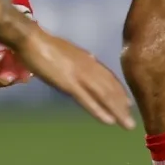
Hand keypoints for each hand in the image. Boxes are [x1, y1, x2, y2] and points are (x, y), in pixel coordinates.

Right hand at [7, 30, 134, 129]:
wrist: (32, 39)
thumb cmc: (45, 44)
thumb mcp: (68, 52)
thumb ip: (79, 61)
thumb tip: (87, 64)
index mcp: (88, 59)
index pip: (109, 77)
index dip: (119, 91)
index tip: (128, 103)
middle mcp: (89, 67)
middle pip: (110, 88)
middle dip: (122, 105)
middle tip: (131, 121)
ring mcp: (80, 75)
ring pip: (104, 95)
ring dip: (117, 111)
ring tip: (126, 125)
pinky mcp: (69, 83)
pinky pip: (87, 100)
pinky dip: (99, 111)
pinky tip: (108, 121)